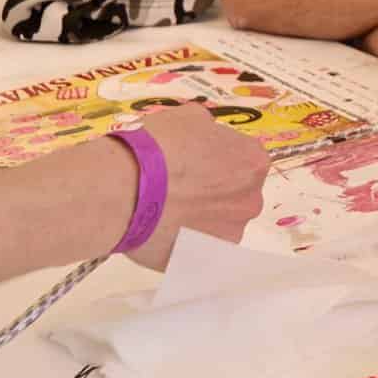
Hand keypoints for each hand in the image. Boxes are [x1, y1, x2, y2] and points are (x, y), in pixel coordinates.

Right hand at [120, 103, 268, 269]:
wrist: (125, 189)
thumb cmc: (159, 146)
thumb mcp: (188, 117)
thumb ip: (208, 130)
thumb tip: (206, 138)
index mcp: (252, 162)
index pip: (243, 159)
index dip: (216, 160)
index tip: (194, 162)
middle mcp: (250, 200)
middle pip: (235, 194)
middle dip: (212, 191)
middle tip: (178, 187)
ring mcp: (229, 234)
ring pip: (217, 224)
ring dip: (198, 219)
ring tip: (164, 211)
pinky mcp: (204, 260)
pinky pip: (197, 247)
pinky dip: (183, 240)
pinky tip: (161, 230)